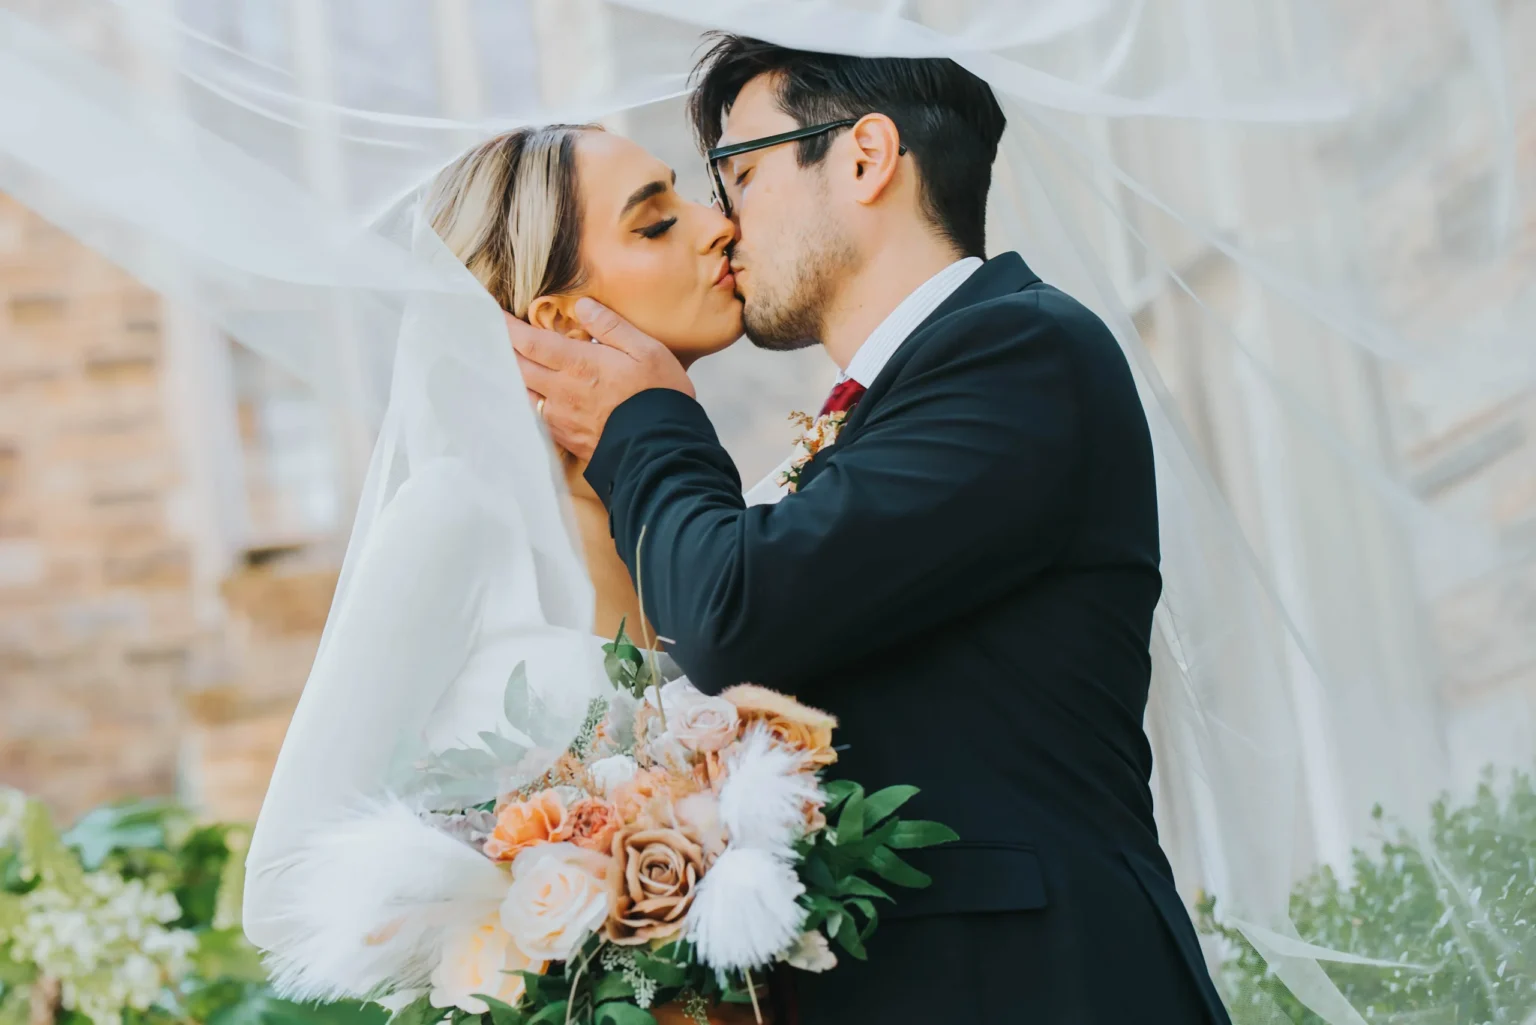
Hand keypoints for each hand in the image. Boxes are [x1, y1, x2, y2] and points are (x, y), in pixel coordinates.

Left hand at [509, 297, 694, 460]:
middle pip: (518, 366)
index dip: (508, 326)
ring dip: (513, 375)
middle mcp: (561, 391)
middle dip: (505, 348)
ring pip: (522, 392)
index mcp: (578, 364)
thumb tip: (582, 306)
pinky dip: (527, 400)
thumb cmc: (659, 397)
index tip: (495, 313)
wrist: (662, 451)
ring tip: (512, 362)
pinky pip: (535, 415)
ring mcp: (560, 418)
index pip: (529, 341)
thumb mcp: (646, 350)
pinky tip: (532, 396)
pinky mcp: (565, 438)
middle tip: (498, 334)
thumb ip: (611, 326)